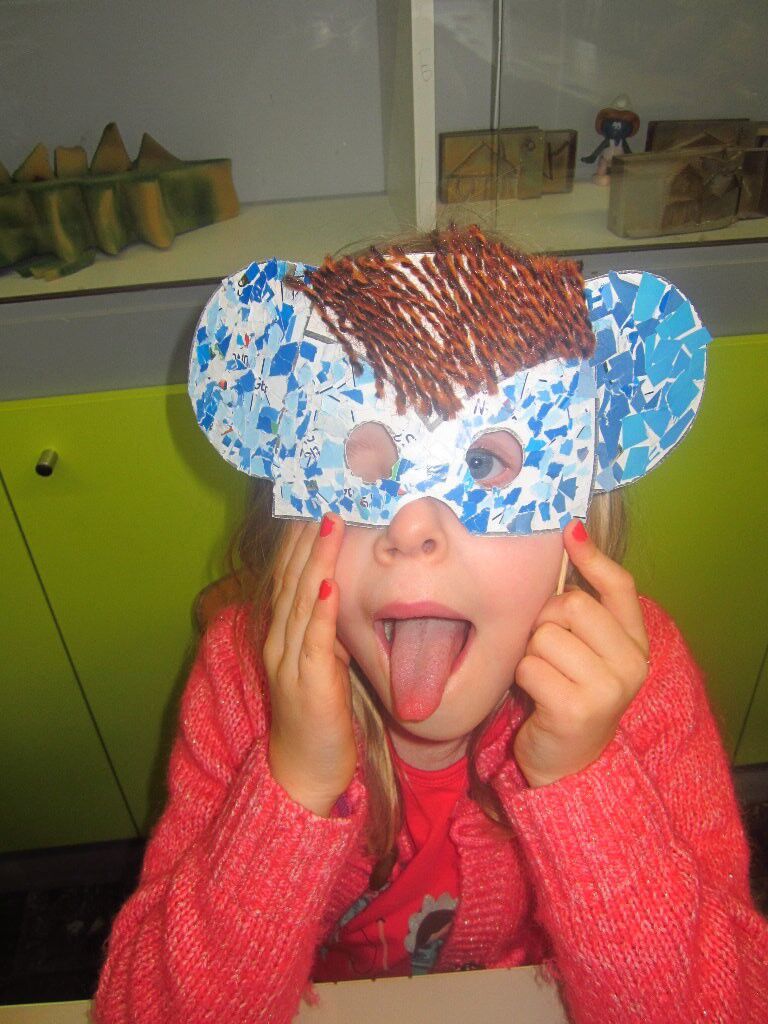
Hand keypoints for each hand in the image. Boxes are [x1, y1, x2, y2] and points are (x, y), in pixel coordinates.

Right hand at [263, 513, 356, 816]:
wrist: (304, 769)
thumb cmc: (316, 712)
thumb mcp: (321, 660)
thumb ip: (323, 628)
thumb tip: (335, 593)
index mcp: (281, 634)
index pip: (287, 577)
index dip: (299, 541)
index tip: (313, 505)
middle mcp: (278, 641)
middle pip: (290, 578)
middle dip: (306, 537)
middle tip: (320, 495)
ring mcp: (289, 661)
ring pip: (300, 600)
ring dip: (314, 560)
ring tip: (327, 523)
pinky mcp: (308, 682)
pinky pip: (314, 639)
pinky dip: (320, 609)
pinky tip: (328, 582)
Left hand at [513, 520, 648, 788]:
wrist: (568, 763)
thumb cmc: (570, 691)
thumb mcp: (587, 647)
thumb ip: (584, 602)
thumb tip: (574, 529)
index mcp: (637, 643)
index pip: (620, 586)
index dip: (592, 556)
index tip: (568, 531)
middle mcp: (631, 664)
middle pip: (571, 606)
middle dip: (545, 621)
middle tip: (547, 649)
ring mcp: (607, 688)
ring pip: (545, 636)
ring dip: (531, 653)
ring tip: (543, 676)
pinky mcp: (575, 709)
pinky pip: (530, 666)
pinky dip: (523, 678)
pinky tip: (536, 696)